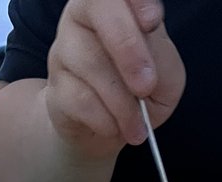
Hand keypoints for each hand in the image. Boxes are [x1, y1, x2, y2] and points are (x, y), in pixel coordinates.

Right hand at [45, 0, 185, 157]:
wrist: (109, 129)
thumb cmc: (139, 92)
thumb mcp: (165, 74)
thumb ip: (160, 55)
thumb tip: (146, 46)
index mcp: (116, 5)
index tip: (152, 21)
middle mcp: (85, 15)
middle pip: (98, 7)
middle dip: (127, 48)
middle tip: (146, 86)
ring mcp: (64, 48)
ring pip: (90, 61)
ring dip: (122, 102)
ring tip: (136, 125)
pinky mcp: (56, 85)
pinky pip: (80, 99)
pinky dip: (105, 120)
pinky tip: (114, 127)